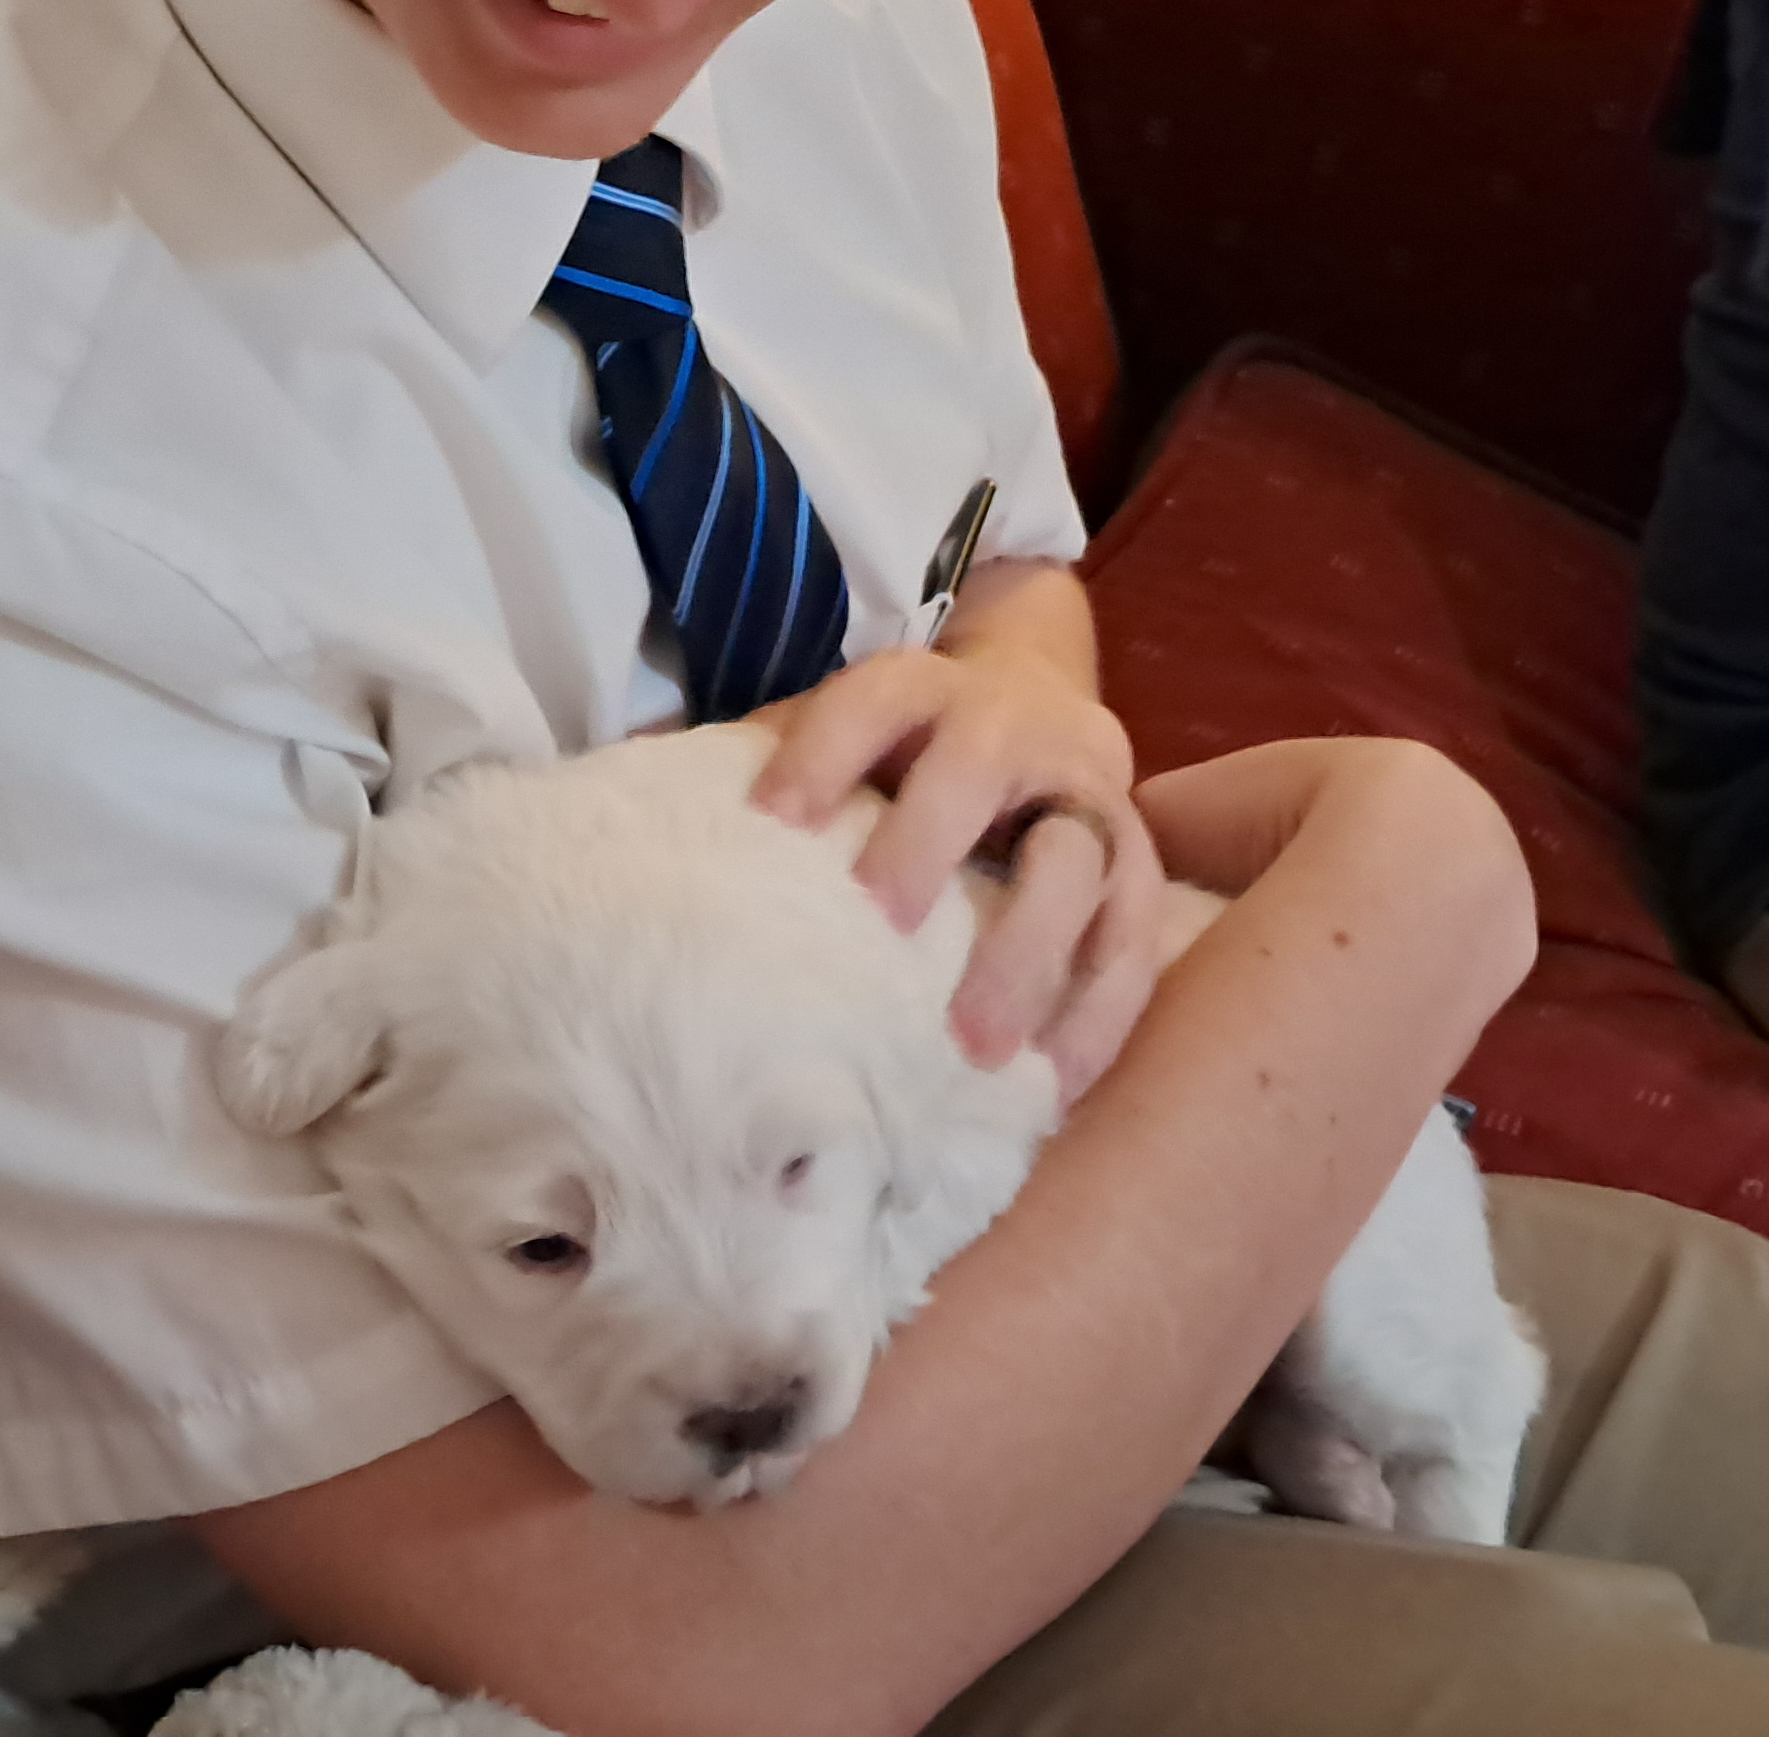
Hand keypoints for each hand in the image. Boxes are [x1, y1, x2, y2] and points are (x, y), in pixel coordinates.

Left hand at [749, 612, 1166, 1101]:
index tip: (771, 821)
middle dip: (929, 839)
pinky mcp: (1140, 863)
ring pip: (1075, 861)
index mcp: (924, 690)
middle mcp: (1011, 728)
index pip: (871, 702)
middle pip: (976, 770)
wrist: (1043, 699)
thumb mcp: (852, 731)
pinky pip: (1135, 938)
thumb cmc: (910, 745)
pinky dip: (1101, 1008)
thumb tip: (629, 788)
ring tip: (978, 1045)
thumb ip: (768, 758)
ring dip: (1030, 950)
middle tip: (881, 920)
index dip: (822, 752)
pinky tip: (1058, 1078)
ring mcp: (1085, 795)